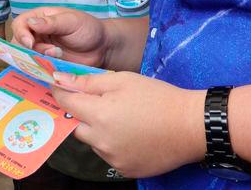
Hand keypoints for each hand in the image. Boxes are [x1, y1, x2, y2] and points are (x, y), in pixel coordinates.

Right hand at [11, 7, 110, 67]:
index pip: (20, 24)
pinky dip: (44, 68)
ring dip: (39, 58)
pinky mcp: (47, 64)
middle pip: (19, 42)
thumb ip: (51, 23)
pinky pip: (37, 68)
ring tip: (58, 55)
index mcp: (40, 18)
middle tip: (50, 51)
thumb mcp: (71, 21)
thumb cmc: (88, 29)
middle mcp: (37, 34)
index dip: (21, 33)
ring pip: (27, 57)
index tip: (30, 43)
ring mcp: (41, 50)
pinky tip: (57, 65)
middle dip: (31, 49)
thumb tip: (30, 23)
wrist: (102, 48)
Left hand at [51, 71, 206, 178]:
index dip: (60, 92)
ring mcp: (113, 158)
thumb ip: (88, 82)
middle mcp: (101, 140)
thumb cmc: (158, 97)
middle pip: (76, 126)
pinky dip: (112, 144)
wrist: (191, 126)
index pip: (66, 102)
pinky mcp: (125, 169)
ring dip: (97, 130)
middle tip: (96, 103)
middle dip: (80, 114)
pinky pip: (108, 154)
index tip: (59, 85)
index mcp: (99, 115)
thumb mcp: (122, 80)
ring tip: (121, 117)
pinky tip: (130, 133)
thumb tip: (59, 79)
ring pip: (92, 142)